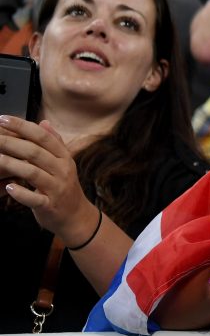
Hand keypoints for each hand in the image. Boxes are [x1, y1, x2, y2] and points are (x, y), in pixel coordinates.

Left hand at [0, 116, 99, 244]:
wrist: (76, 216)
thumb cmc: (64, 187)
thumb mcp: (63, 163)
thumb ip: (54, 143)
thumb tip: (44, 122)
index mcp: (64, 157)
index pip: (44, 137)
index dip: (23, 126)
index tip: (4, 119)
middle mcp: (62, 170)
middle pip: (36, 152)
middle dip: (11, 143)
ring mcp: (57, 188)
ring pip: (33, 173)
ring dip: (12, 165)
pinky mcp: (50, 205)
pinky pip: (35, 198)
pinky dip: (21, 193)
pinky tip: (9, 187)